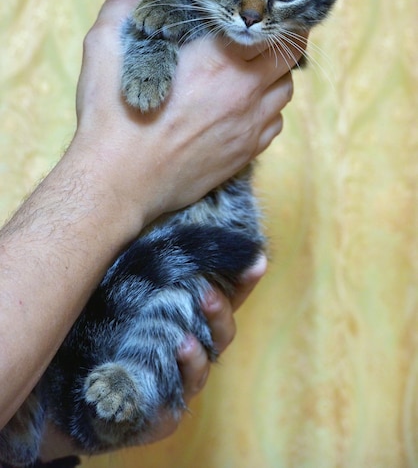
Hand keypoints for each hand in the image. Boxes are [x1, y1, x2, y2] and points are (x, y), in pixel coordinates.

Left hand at [39, 255, 266, 458]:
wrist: (73, 384)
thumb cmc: (108, 324)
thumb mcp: (129, 286)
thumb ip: (152, 262)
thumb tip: (157, 218)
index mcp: (191, 318)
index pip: (228, 297)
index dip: (244, 280)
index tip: (256, 259)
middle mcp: (192, 348)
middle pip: (222, 333)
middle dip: (220, 313)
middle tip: (207, 294)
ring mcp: (178, 383)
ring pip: (201, 370)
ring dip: (196, 354)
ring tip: (184, 341)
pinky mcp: (159, 415)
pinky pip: (172, 409)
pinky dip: (171, 391)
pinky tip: (164, 373)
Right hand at [73, 0, 306, 238]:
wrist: (119, 183)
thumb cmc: (111, 118)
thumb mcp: (104, 50)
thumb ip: (124, 7)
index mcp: (213, 59)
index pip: (268, 27)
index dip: (273, 15)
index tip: (265, 11)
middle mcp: (241, 90)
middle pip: (289, 56)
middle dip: (285, 40)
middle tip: (267, 35)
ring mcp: (247, 125)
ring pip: (285, 91)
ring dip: (275, 76)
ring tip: (254, 72)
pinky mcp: (245, 154)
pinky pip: (275, 125)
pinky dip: (268, 111)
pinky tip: (246, 109)